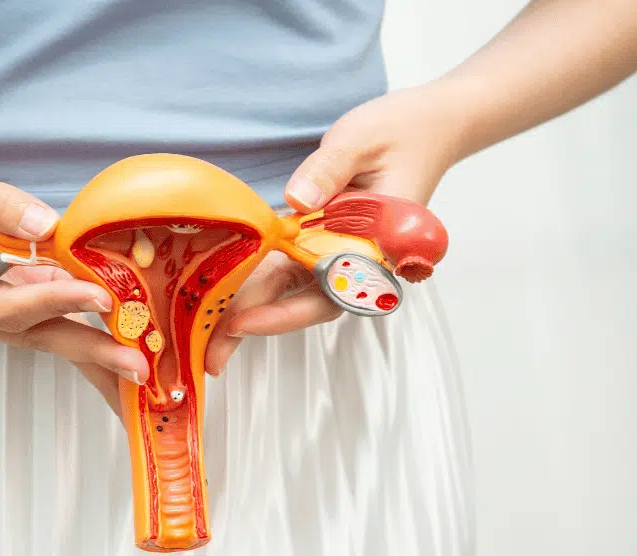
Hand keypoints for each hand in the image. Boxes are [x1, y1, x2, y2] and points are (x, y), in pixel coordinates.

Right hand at [0, 136, 148, 411]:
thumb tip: (48, 226)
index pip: (8, 306)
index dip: (55, 300)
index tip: (99, 296)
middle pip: (32, 333)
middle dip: (87, 349)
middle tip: (135, 365)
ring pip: (41, 330)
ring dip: (89, 343)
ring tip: (136, 360)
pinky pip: (41, 313)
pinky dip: (76, 318)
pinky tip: (115, 328)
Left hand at [206, 83, 464, 374]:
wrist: (428, 125)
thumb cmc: (401, 131)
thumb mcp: (359, 140)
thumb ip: (327, 169)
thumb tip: (295, 200)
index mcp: (379, 242)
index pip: (332, 290)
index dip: (288, 312)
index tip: (246, 322)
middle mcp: (360, 256)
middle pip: (307, 302)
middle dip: (259, 324)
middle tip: (213, 351)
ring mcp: (341, 250)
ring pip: (293, 290)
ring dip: (253, 309)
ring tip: (208, 334)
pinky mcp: (324, 239)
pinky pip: (288, 267)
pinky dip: (257, 280)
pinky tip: (220, 293)